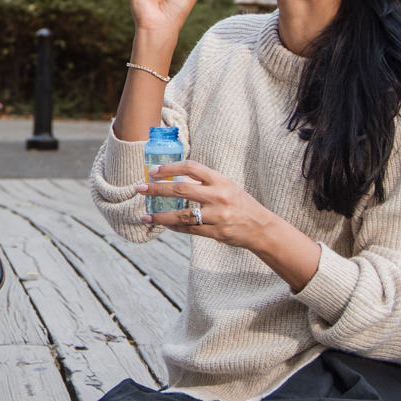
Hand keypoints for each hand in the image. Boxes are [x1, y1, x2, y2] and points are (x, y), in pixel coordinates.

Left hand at [134, 160, 323, 290]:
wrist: (260, 227)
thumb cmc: (240, 203)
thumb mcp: (226, 186)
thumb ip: (204, 182)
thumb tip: (174, 179)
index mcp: (220, 181)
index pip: (191, 168)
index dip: (170, 168)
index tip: (154, 171)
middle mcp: (218, 196)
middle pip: (181, 190)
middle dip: (157, 189)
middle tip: (140, 189)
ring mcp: (217, 216)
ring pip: (181, 215)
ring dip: (160, 215)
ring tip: (145, 215)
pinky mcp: (215, 232)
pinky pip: (189, 230)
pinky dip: (174, 227)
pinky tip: (163, 225)